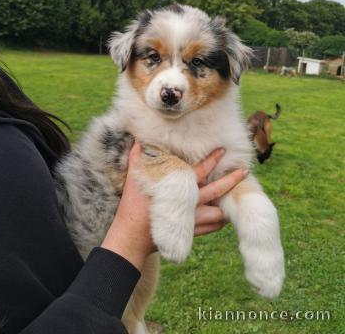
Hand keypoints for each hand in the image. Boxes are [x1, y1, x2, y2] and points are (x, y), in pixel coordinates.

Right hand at [101, 143, 247, 269]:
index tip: (223, 150)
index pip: (202, 170)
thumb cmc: (134, 205)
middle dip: (232, 180)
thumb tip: (139, 141)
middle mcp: (190, 203)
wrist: (133, 236)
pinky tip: (221, 217)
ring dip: (226, 206)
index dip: (213, 159)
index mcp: (180, 187)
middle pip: (218, 190)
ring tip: (234, 198)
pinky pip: (213, 228)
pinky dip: (218, 221)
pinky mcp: (191, 233)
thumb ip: (138, 158)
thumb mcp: (134, 178)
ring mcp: (193, 220)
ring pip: (219, 213)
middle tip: (244, 170)